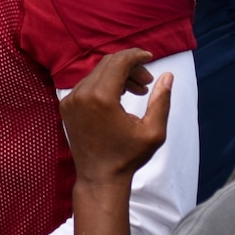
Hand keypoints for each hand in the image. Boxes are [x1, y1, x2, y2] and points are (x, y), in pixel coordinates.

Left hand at [61, 48, 171, 184]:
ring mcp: (71, 100)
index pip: (118, 62)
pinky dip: (104, 84)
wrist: (99, 178)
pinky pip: (87, 84)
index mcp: (101, 98)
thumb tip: (167, 75)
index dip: (136, 56)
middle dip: (130, 66)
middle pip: (108, 64)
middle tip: (147, 82)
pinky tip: (120, 98)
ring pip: (97, 73)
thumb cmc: (128, 157)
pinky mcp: (67, 106)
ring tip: (138, 91)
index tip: (150, 58)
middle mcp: (81, 94)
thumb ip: (161, 101)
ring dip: (118, 76)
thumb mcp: (153, 132)